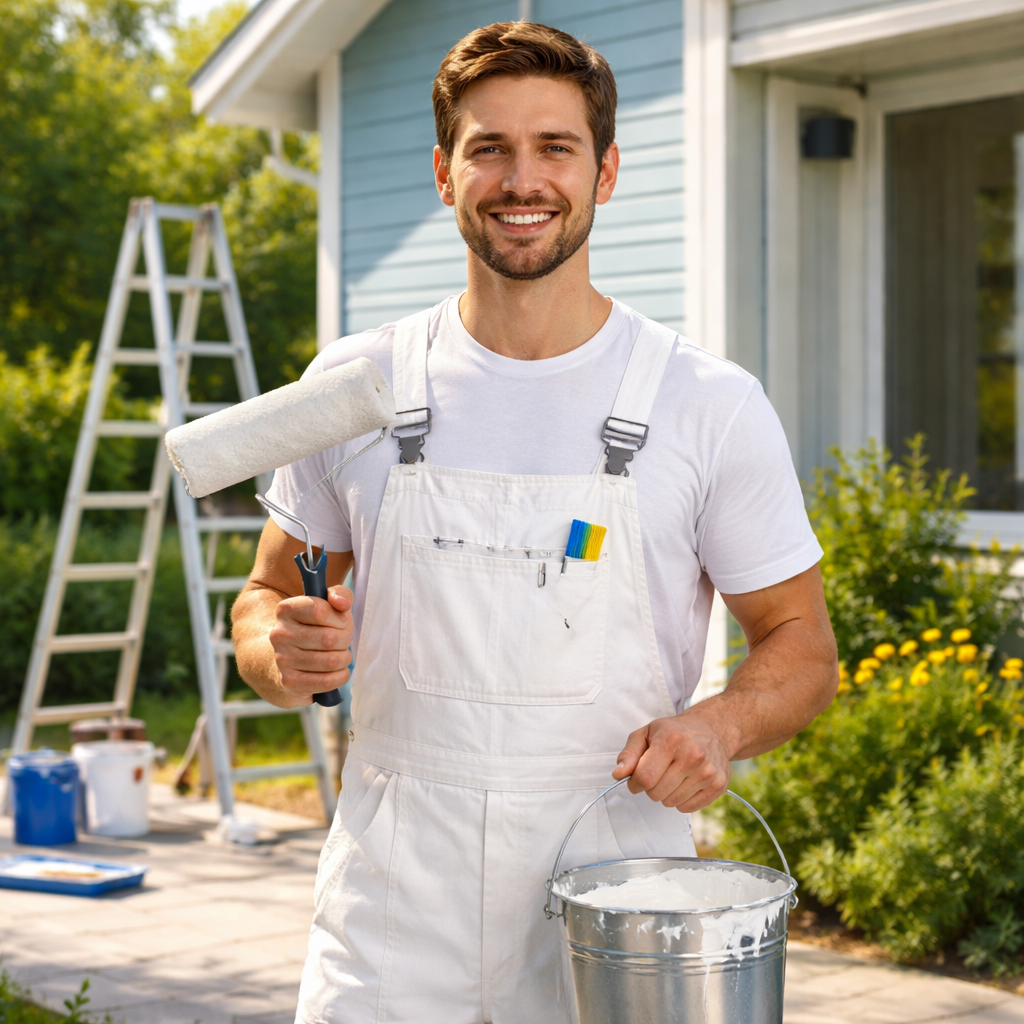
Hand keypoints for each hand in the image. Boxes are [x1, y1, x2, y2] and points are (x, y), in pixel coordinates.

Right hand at [267, 585, 353, 704]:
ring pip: (331, 661)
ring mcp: (282, 659)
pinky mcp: (289, 682)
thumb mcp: (329, 606)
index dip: (339, 619)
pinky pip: (326, 681)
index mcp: (286, 609)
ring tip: (341, 655)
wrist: (290, 658)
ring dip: (344, 659)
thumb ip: (340, 595)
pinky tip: (339, 671)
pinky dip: (341, 676)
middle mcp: (279, 634)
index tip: (340, 622)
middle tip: (343, 641)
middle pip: (329, 638)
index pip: (320, 611)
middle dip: (345, 640)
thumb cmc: (317, 628)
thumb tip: (342, 603)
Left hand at [612, 711, 731, 812]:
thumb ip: (629, 754)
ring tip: (673, 775)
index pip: (644, 777)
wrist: (712, 730)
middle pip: (656, 793)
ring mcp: (708, 772)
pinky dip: (681, 800)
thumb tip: (618, 774)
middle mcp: (693, 755)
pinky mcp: (719, 786)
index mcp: (671, 739)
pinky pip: (687, 808)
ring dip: (666, 794)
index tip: (636, 778)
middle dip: (650, 787)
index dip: (634, 782)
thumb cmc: (674, 732)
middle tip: (658, 772)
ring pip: (671, 803)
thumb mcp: (646, 733)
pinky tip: (685, 782)